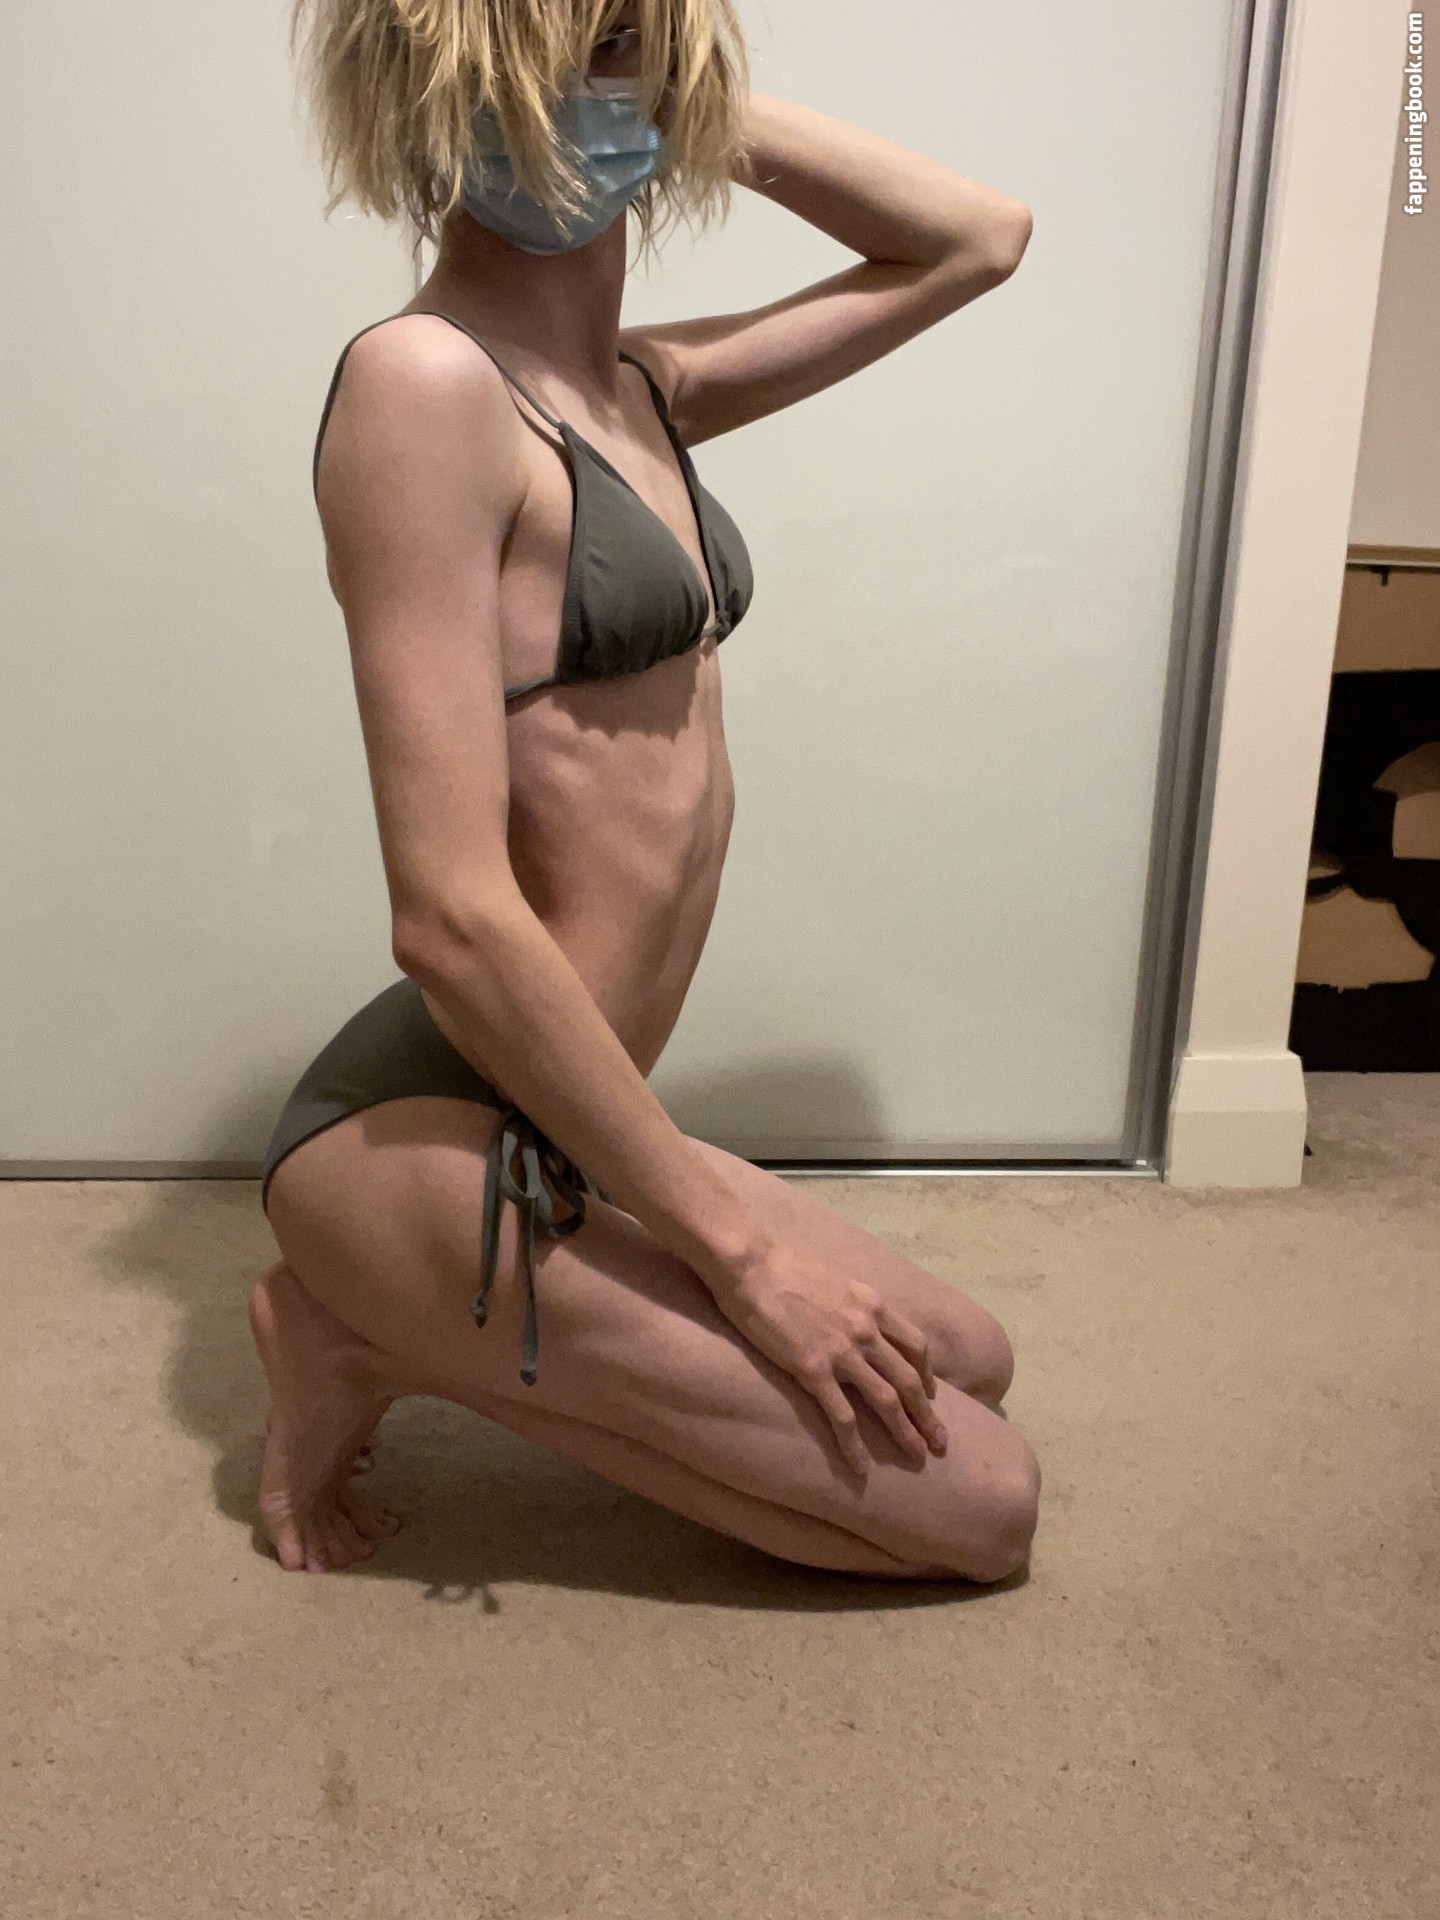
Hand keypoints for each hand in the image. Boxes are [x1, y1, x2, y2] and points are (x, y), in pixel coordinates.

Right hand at [707, 1235, 948, 1474]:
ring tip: (918, 1458)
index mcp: (873, 1305)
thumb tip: (855, 1317)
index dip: (927, 1375)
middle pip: (909, 1380)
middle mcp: (866, 1330)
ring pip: (886, 1400)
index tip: (931, 1395)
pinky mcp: (813, 1370)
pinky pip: (842, 1416)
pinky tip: (861, 1468)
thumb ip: (852, 1302)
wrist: (752, 1265)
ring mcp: (842, 1352)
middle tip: (941, 1443)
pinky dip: (855, 1446)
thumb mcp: (835, 1279)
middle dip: (929, 1415)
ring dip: (906, 1432)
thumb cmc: (784, 1265)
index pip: (916, 1345)